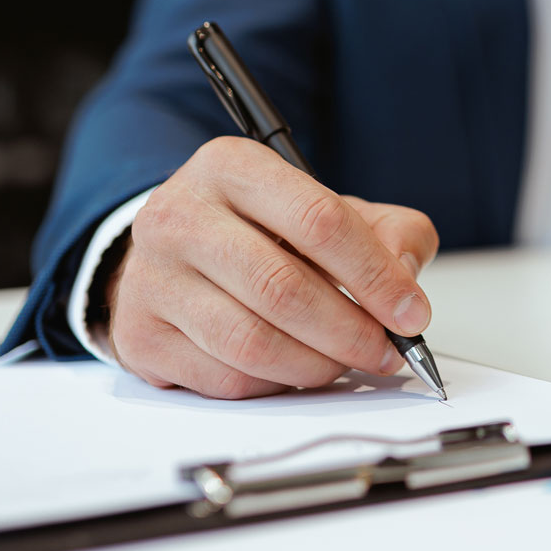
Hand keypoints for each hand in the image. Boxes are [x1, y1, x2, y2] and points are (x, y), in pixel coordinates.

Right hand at [100, 136, 438, 398]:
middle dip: (350, 330)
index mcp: (231, 166)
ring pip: (251, 342)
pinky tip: (295, 368)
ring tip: (346, 362)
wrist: (173, 250)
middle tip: (386, 350)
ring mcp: (151, 278)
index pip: (317, 220)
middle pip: (282, 288)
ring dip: (316, 364)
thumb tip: (405, 277)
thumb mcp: (325, 207)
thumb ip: (388, 230)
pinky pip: (224, 379)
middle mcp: (180, 215)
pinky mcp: (140, 335)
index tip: (410, 311)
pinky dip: (275, 384)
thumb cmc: (258, 228)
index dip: (374, 274)